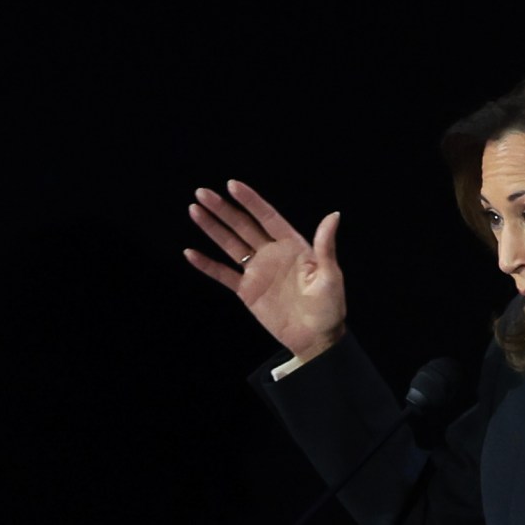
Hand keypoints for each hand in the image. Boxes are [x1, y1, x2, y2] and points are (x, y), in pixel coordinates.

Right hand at [182, 180, 347, 363]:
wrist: (316, 338)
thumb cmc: (329, 307)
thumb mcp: (330, 275)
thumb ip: (325, 246)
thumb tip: (333, 215)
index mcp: (292, 245)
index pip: (267, 217)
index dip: (250, 201)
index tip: (232, 185)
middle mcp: (271, 253)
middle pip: (242, 226)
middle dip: (222, 209)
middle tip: (202, 193)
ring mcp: (257, 271)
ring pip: (229, 244)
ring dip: (212, 228)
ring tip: (194, 211)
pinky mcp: (247, 290)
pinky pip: (223, 275)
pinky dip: (206, 265)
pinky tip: (191, 253)